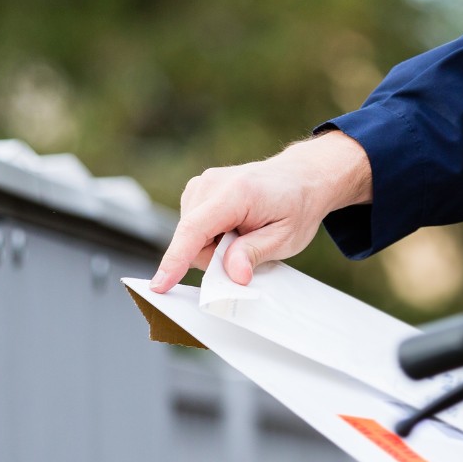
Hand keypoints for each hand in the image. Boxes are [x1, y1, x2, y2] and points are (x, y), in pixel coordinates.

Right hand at [149, 130, 371, 291]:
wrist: (302, 177)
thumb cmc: (296, 205)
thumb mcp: (286, 237)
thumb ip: (254, 254)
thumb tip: (232, 275)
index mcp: (236, 193)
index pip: (194, 230)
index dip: (176, 260)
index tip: (160, 284)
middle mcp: (212, 183)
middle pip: (191, 239)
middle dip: (214, 257)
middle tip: (248, 248)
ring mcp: (202, 183)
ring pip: (190, 236)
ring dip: (214, 246)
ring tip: (245, 233)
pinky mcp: (198, 189)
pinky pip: (194, 227)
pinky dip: (212, 236)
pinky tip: (235, 227)